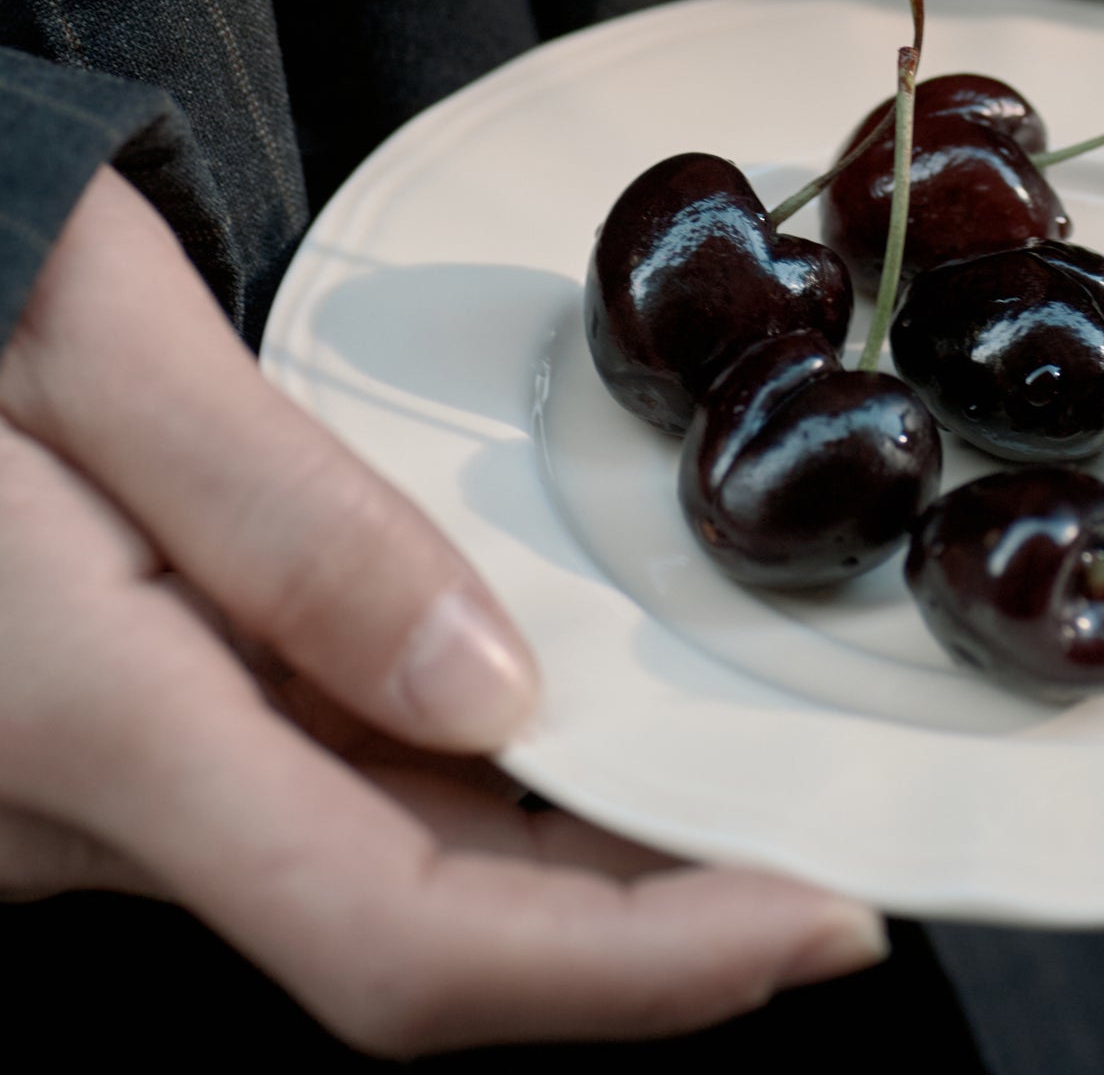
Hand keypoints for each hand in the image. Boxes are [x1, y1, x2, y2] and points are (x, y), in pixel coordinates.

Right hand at [0, 170, 883, 1052]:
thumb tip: (496, 692)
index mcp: (79, 715)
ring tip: (733, 776)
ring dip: (556, 858)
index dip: (632, 964)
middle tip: (832, 844)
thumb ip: (283, 520)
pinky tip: (553, 715)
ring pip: (357, 877)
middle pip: (404, 929)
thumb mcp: (91, 333)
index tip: (822, 910)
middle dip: (637, 922)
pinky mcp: (82, 753)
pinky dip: (455, 787)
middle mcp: (71, 809)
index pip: (400, 935)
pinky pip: (300, 805)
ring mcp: (68, 800)